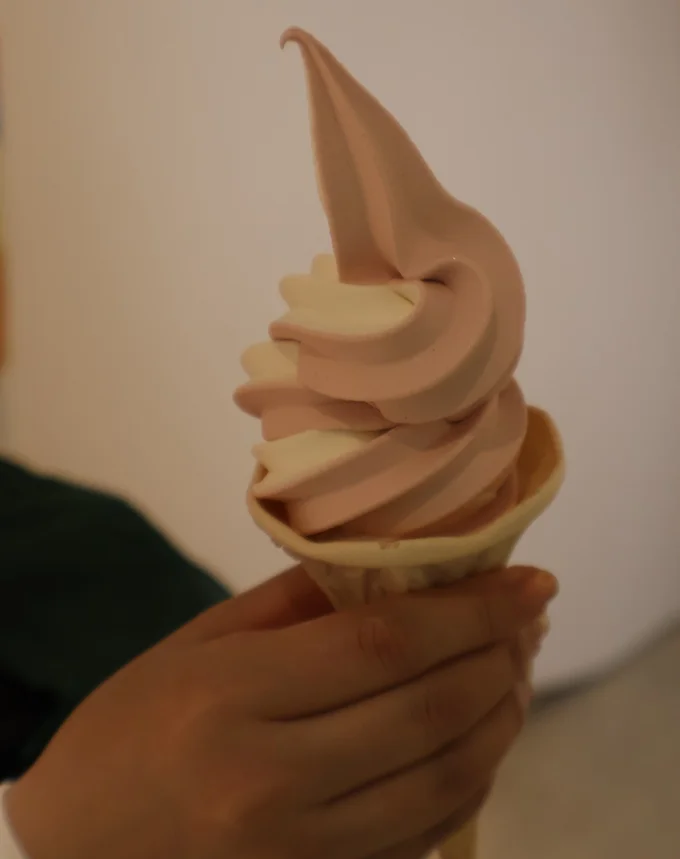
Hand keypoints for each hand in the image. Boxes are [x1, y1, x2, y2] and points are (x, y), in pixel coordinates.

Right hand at [5, 565, 556, 858]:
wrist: (73, 853)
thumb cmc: (128, 730)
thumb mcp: (197, 645)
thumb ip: (296, 605)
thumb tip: (395, 573)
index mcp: (233, 697)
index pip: (385, 644)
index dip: (472, 610)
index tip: (532, 582)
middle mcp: (271, 782)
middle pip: (429, 713)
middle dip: (498, 658)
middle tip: (527, 620)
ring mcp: (299, 851)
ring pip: (444, 781)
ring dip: (497, 721)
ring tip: (512, 672)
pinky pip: (424, 836)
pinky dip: (468, 781)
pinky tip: (475, 738)